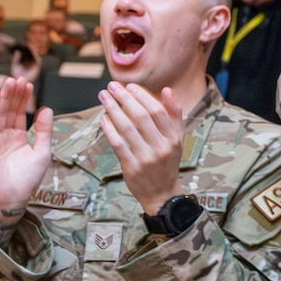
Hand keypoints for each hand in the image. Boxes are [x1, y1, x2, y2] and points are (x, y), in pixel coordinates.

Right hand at [0, 80, 54, 225]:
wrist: (13, 197)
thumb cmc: (28, 179)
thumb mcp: (42, 152)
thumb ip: (44, 130)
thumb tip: (46, 108)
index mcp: (18, 137)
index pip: (20, 113)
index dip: (23, 99)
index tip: (28, 84)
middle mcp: (5, 136)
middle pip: (9, 110)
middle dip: (14, 94)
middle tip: (18, 78)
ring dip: (3, 97)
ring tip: (9, 82)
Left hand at [97, 83, 185, 216]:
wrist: (162, 193)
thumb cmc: (167, 161)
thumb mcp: (177, 139)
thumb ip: (174, 114)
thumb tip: (167, 90)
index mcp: (174, 138)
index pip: (158, 111)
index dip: (142, 96)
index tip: (129, 86)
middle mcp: (162, 147)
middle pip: (141, 117)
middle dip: (124, 99)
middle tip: (112, 87)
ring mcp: (146, 158)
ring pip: (127, 128)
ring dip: (113, 110)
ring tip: (104, 97)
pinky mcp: (131, 167)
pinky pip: (118, 144)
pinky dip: (109, 129)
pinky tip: (103, 118)